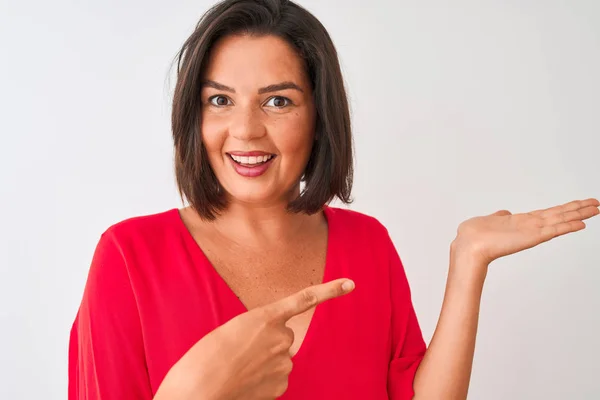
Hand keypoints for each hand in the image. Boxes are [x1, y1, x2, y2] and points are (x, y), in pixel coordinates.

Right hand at [154, 278, 354, 399]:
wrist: (199, 390)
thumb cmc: (205, 358)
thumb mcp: (232, 330)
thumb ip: (258, 330)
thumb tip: (276, 348)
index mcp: (265, 317)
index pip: (304, 299)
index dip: (329, 291)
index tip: (349, 284)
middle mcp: (280, 337)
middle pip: (283, 337)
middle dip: (269, 344)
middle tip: (242, 352)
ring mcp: (284, 362)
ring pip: (280, 359)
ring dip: (265, 362)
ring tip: (239, 368)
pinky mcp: (281, 384)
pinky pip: (277, 377)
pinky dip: (265, 379)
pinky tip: (246, 381)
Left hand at [451, 198, 598, 265]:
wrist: (468, 244)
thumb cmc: (474, 235)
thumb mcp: (489, 220)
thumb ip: (500, 216)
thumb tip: (504, 213)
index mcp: (521, 222)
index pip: (548, 213)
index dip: (564, 208)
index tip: (579, 204)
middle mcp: (530, 226)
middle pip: (560, 215)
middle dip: (578, 209)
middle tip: (597, 204)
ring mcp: (532, 231)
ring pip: (560, 220)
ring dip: (578, 214)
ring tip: (596, 208)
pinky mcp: (531, 237)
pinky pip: (553, 231)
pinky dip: (567, 226)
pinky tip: (581, 224)